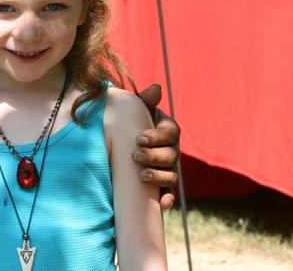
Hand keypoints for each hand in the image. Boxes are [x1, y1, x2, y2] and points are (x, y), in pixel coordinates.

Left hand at [134, 84, 180, 209]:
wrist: (121, 142)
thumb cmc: (130, 122)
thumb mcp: (136, 109)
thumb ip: (145, 100)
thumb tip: (156, 88)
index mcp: (168, 130)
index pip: (170, 132)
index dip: (156, 136)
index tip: (138, 138)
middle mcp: (172, 149)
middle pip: (171, 155)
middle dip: (154, 156)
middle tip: (135, 155)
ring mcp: (169, 168)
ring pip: (171, 175)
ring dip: (158, 176)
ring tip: (141, 176)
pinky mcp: (162, 185)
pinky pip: (169, 194)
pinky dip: (167, 199)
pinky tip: (161, 204)